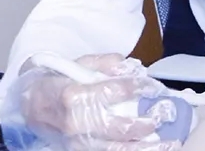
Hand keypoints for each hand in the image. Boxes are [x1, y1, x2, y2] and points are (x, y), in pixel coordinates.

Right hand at [16, 54, 178, 150]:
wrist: (34, 104)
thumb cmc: (62, 81)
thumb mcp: (82, 62)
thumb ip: (108, 62)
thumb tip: (131, 68)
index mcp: (74, 95)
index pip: (112, 91)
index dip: (138, 88)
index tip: (155, 87)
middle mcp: (74, 123)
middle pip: (116, 127)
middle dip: (145, 123)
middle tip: (165, 115)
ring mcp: (76, 142)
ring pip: (114, 149)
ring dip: (144, 147)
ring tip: (170, 143)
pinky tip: (152, 149)